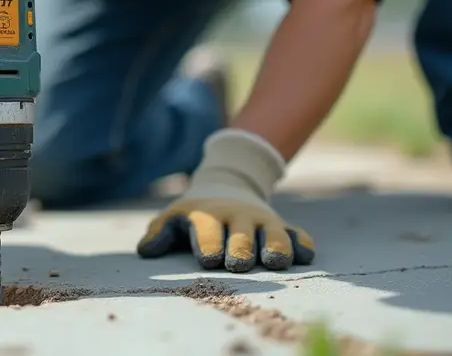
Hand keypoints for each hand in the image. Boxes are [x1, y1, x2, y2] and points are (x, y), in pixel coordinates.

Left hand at [136, 129, 314, 271]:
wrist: (227, 186)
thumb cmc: (195, 215)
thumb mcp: (174, 218)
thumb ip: (159, 233)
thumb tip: (145, 251)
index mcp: (209, 215)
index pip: (208, 229)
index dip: (208, 243)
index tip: (209, 259)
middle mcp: (239, 216)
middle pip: (242, 233)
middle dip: (240, 248)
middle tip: (239, 265)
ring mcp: (264, 221)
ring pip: (274, 233)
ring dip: (276, 246)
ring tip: (276, 263)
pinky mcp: (284, 227)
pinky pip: (297, 234)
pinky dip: (302, 243)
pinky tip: (306, 254)